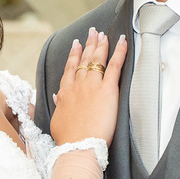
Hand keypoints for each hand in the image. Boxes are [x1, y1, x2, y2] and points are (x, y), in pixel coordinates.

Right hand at [50, 28, 126, 145]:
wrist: (78, 146)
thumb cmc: (68, 139)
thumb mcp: (57, 121)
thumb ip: (59, 106)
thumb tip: (58, 98)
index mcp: (65, 93)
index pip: (70, 69)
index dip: (74, 55)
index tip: (76, 44)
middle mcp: (78, 85)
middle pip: (84, 60)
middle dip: (89, 44)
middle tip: (93, 32)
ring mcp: (92, 85)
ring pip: (97, 59)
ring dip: (101, 45)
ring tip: (103, 34)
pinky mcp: (107, 90)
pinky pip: (114, 66)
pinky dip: (119, 52)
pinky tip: (122, 41)